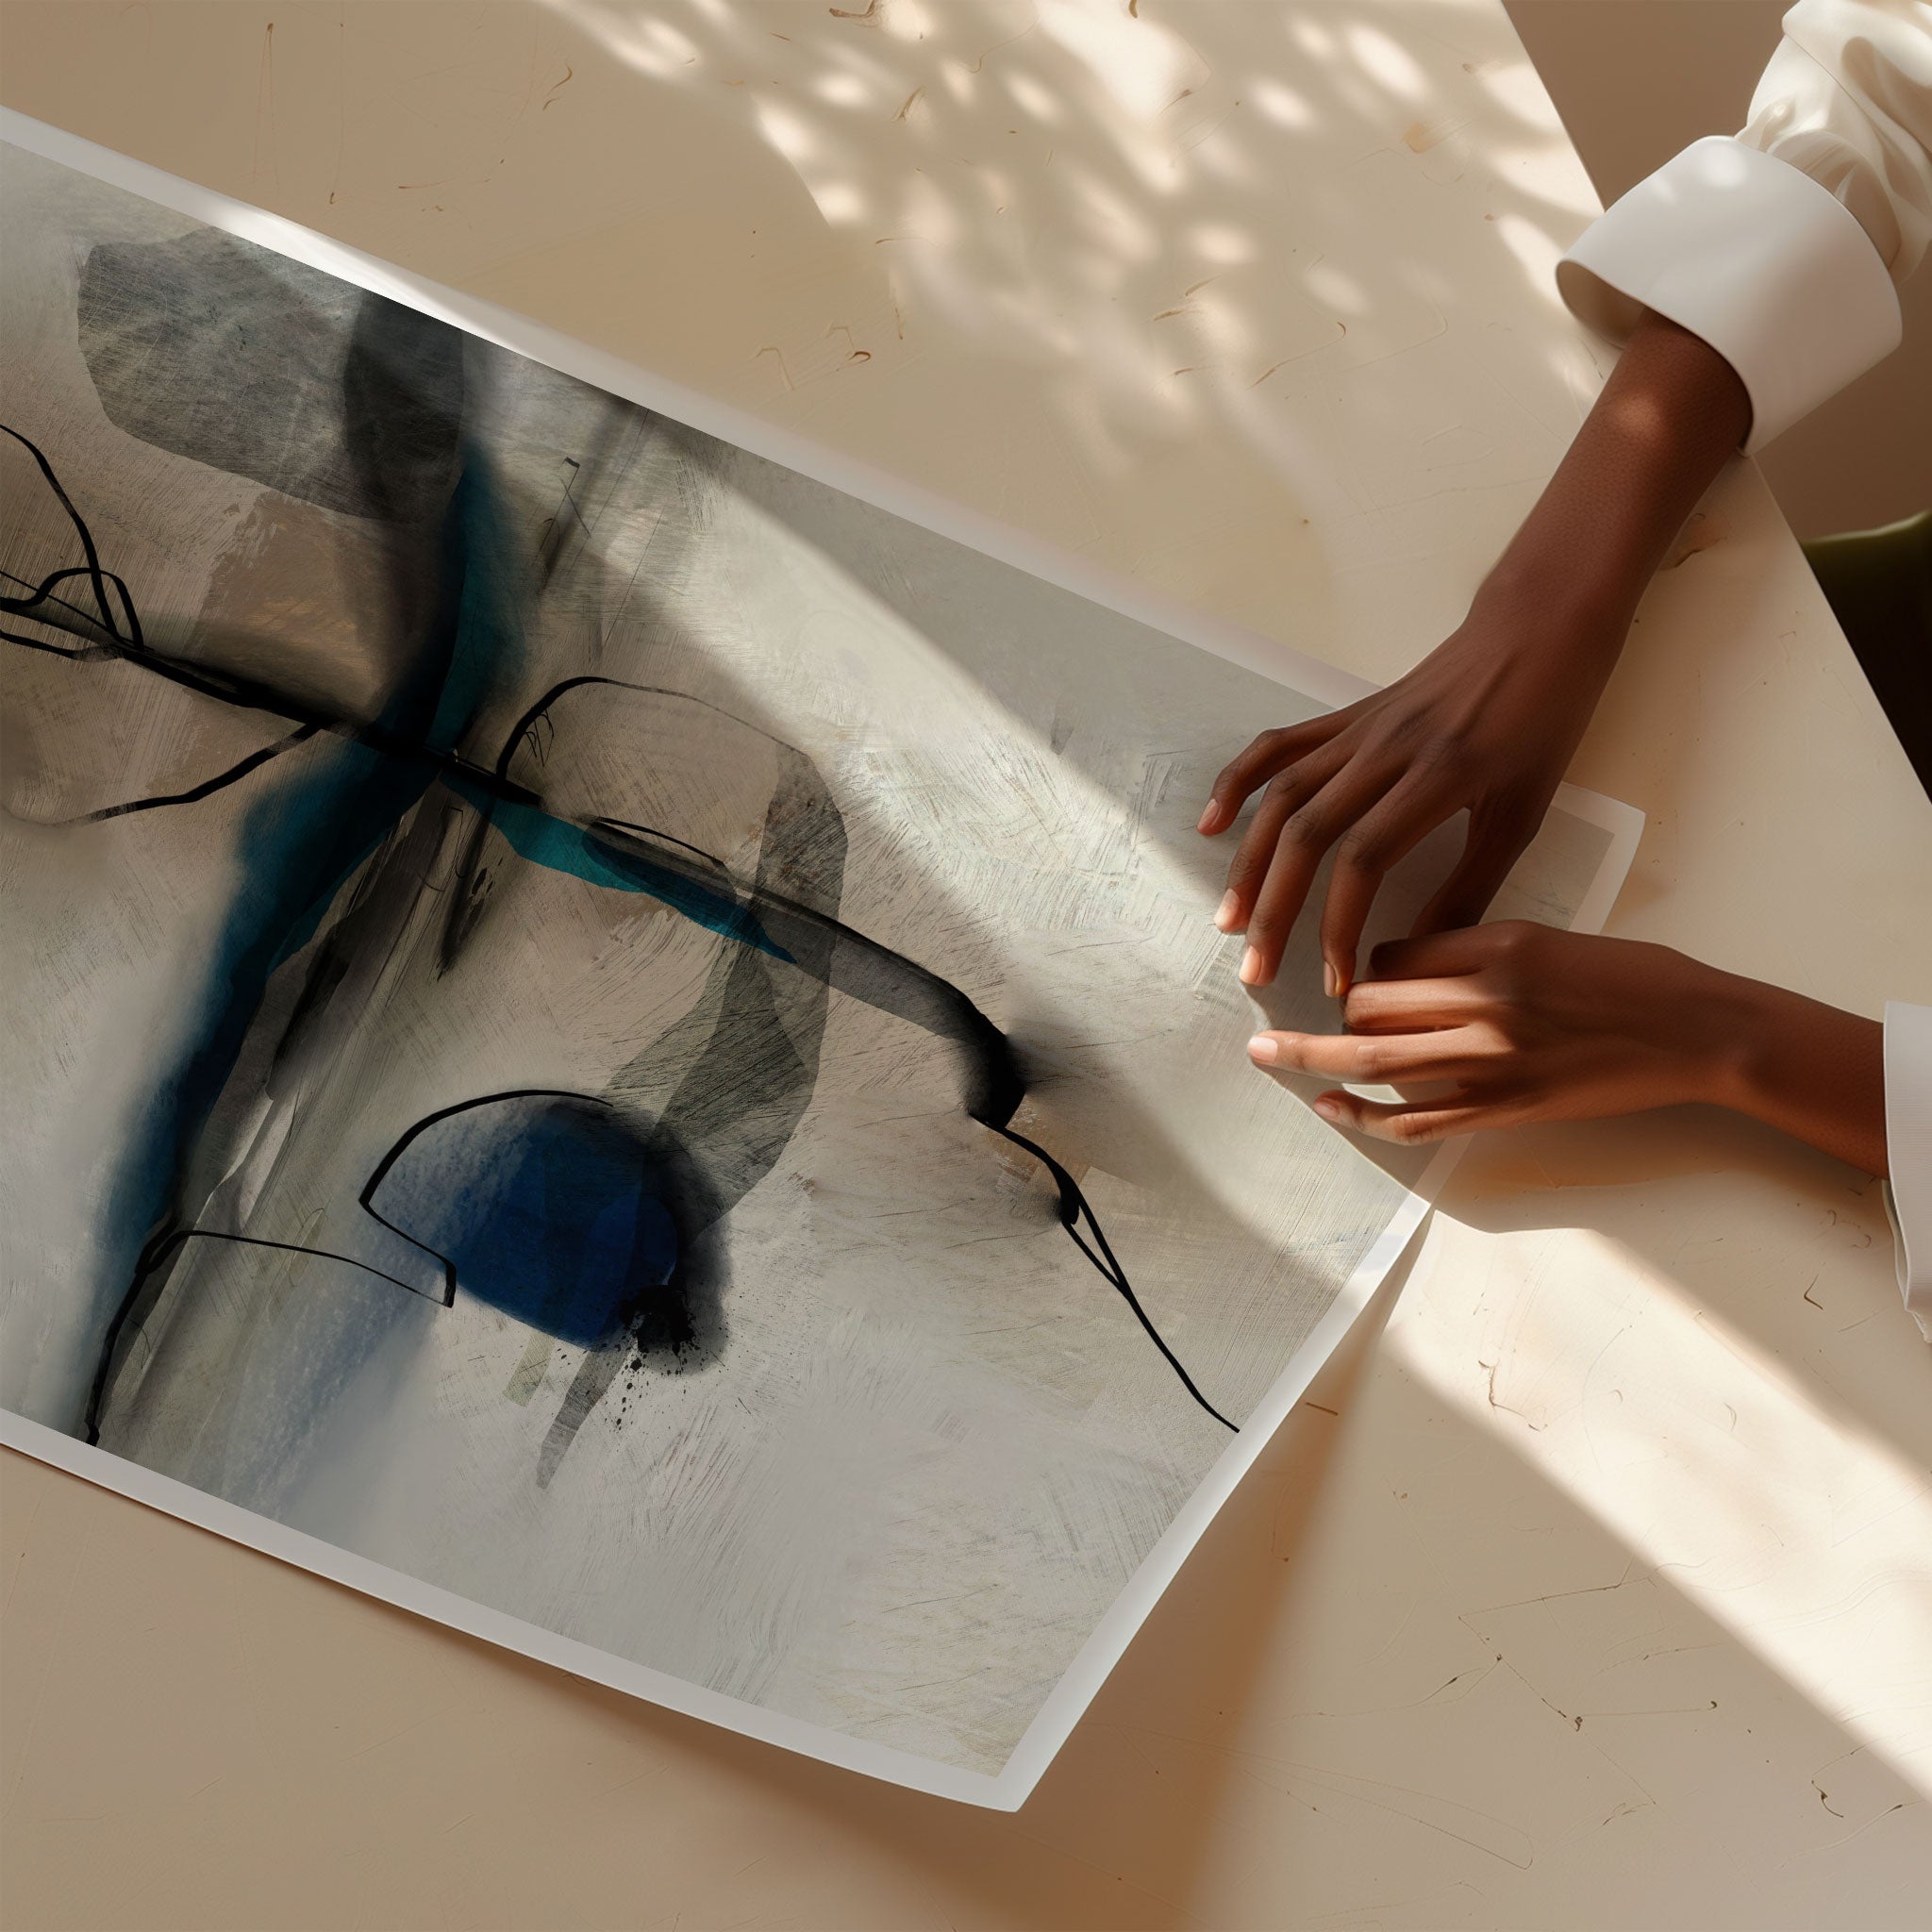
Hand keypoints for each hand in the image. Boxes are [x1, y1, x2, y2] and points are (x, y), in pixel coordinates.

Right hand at [1198, 589, 1619, 993]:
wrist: (1535, 629)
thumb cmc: (1541, 724)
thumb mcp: (1522, 813)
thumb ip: (1471, 885)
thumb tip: (1419, 951)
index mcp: (1438, 776)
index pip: (1364, 859)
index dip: (1339, 925)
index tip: (1336, 980)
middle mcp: (1386, 750)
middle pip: (1308, 834)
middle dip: (1276, 910)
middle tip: (1257, 969)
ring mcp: (1359, 729)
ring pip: (1283, 797)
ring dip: (1249, 863)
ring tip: (1230, 919)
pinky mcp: (1346, 716)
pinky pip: (1279, 747)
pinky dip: (1238, 783)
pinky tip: (1212, 824)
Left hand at [1246, 922, 1887, 1174]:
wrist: (1699, 1032)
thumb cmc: (1635, 977)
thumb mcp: (1550, 938)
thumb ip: (1478, 949)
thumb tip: (1405, 966)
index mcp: (1498, 944)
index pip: (1394, 951)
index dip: (1367, 964)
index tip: (1363, 973)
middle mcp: (1485, 1000)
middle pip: (1370, 1001)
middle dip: (1335, 1009)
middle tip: (1305, 1011)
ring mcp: (1492, 1061)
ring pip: (1375, 1058)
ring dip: (1311, 1056)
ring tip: (1264, 1053)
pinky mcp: (1505, 1109)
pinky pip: (1414, 1119)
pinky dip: (1362, 1114)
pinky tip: (1327, 1106)